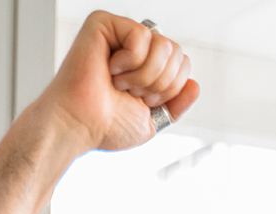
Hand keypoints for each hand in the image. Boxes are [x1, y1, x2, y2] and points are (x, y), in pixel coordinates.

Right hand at [0, 12, 199, 213]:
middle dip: (160, 83)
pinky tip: (110, 69)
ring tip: (119, 83)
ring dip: (145, 75)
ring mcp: (119, 33)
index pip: (182, 62)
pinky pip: (142, 35)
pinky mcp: (103, 24)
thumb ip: (176, 104)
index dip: (170, 87)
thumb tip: (195, 84)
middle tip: (130, 92)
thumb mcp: (152, 120)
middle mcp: (133, 46)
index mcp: (144, 65)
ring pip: (164, 44)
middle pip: (177, 52)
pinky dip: (131, 61)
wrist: (80, 126)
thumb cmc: (106, 126)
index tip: (143, 101)